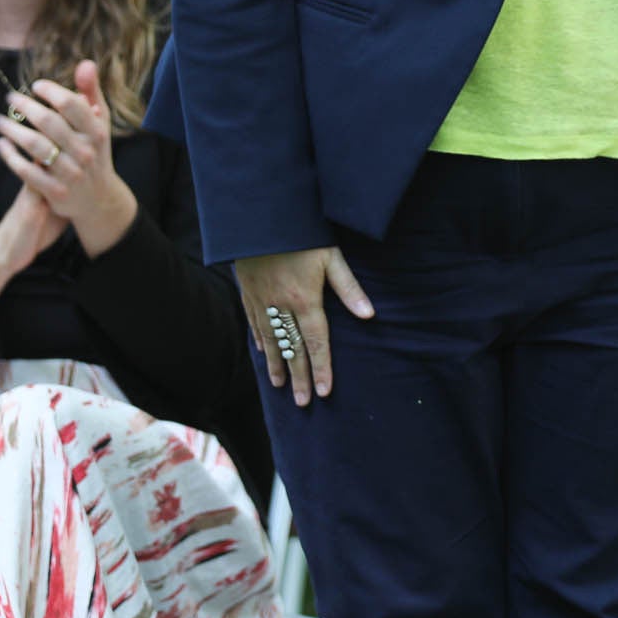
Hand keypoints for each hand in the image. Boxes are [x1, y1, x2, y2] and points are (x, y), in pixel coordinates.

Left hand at [0, 61, 133, 253]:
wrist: (98, 198)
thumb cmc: (94, 150)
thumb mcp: (99, 122)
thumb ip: (91, 92)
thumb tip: (86, 63)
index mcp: (96, 131)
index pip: (71, 104)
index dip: (51, 91)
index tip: (35, 86)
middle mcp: (85, 151)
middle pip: (49, 122)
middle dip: (25, 106)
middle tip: (10, 98)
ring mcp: (71, 173)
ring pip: (35, 146)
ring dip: (12, 130)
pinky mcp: (56, 192)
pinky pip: (27, 171)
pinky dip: (10, 156)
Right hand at [235, 247, 374, 407]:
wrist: (260, 215)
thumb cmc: (301, 232)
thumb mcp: (330, 256)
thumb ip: (348, 287)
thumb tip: (369, 315)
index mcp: (305, 299)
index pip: (316, 342)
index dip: (321, 368)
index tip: (323, 392)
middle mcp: (281, 305)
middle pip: (293, 348)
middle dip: (299, 377)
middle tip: (302, 403)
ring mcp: (262, 300)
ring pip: (270, 340)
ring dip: (277, 365)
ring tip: (281, 386)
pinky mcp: (248, 292)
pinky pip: (254, 323)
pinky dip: (260, 342)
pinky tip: (262, 354)